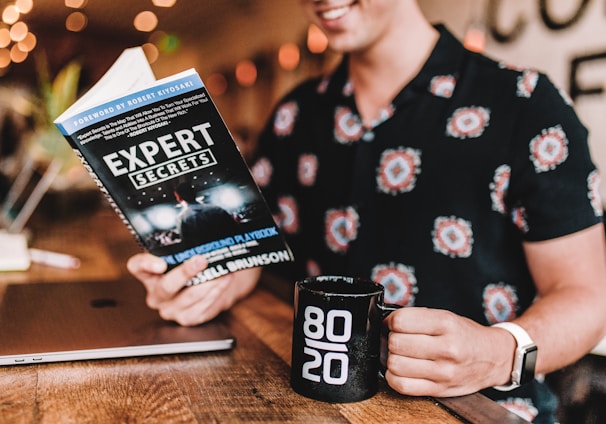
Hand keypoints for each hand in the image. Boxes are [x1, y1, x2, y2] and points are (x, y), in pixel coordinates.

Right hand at [127, 253, 259, 325]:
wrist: (209, 286)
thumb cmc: (193, 266)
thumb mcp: (185, 255)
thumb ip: (187, 247)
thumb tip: (207, 234)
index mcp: (149, 273)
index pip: (137, 266)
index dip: (146, 264)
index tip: (161, 263)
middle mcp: (156, 294)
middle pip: (166, 286)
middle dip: (185, 273)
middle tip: (201, 260)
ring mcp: (170, 309)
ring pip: (188, 297)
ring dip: (208, 282)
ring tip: (221, 270)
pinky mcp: (187, 318)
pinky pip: (201, 307)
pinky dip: (215, 292)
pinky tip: (224, 281)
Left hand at [383, 307, 514, 396]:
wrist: (493, 357)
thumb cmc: (465, 335)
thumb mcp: (445, 316)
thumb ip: (416, 317)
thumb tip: (386, 322)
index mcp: (446, 324)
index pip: (401, 321)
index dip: (391, 321)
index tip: (393, 323)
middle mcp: (446, 348)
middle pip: (396, 343)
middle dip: (391, 339)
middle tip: (397, 339)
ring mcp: (443, 372)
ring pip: (396, 365)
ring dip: (392, 359)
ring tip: (400, 355)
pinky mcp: (440, 390)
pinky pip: (402, 386)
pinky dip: (394, 377)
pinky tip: (401, 370)